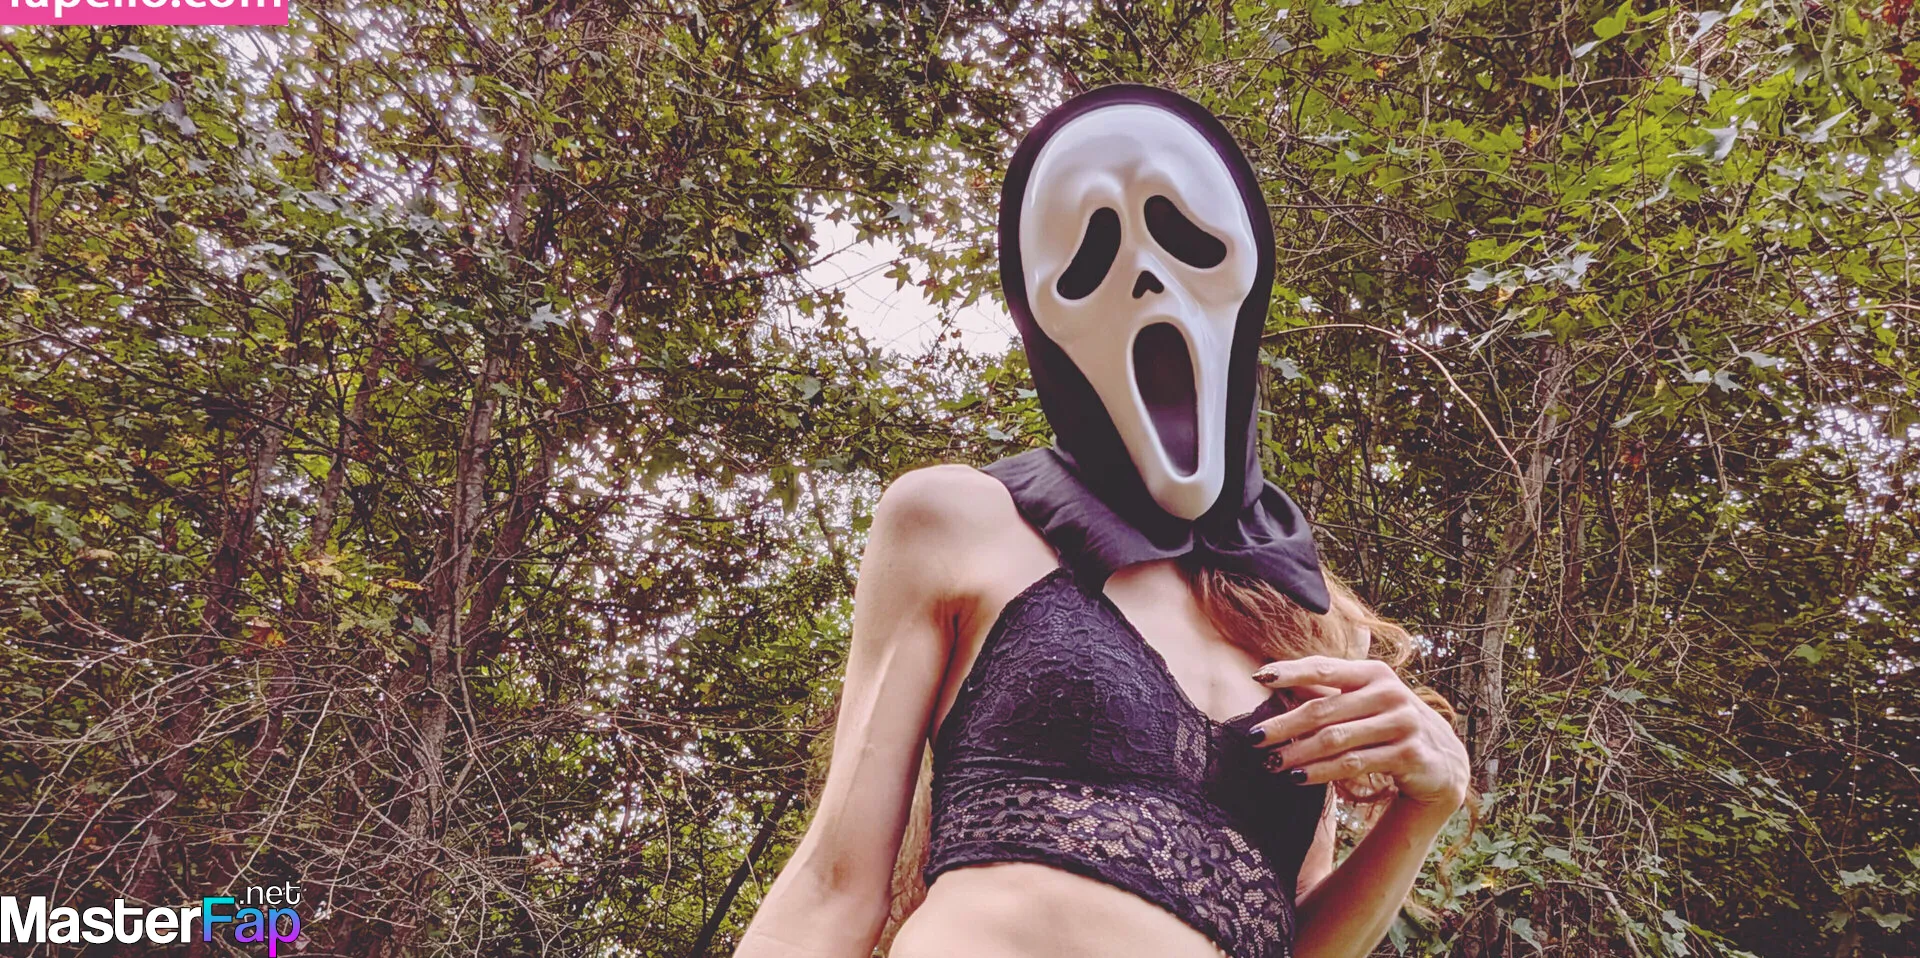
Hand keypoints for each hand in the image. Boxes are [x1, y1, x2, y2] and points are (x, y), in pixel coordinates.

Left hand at [1246, 656, 1468, 810]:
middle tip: (1253, 737)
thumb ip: (1326, 691)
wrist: (1442, 762)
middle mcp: (1390, 693)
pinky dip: (1321, 772)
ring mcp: (1402, 723)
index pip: (1324, 667)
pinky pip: (1354, 764)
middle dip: (1284, 725)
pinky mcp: (1408, 754)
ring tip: (1270, 763)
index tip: (1258, 678)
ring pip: (1335, 740)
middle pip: (1323, 710)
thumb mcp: (1364, 701)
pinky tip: (1297, 777)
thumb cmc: (1389, 725)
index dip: (1289, 671)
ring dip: (1297, 753)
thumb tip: (1273, 681)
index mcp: (1374, 673)